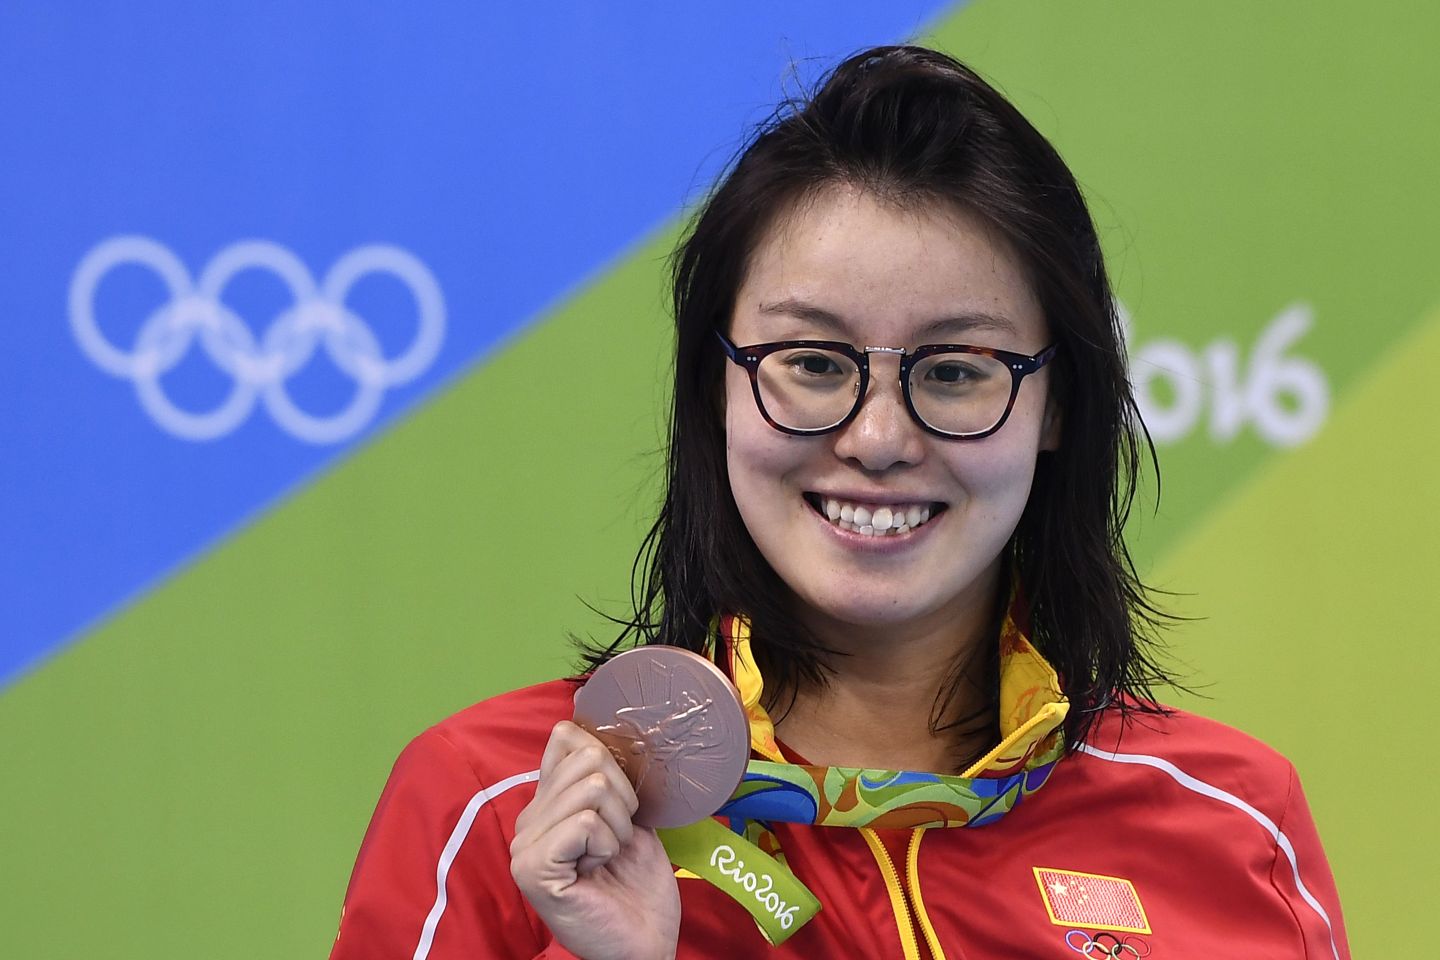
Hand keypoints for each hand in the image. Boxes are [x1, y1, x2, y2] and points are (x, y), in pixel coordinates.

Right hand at [510, 721, 679, 959]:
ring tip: (607, 858)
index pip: (566, 738)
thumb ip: (609, 781)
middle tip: (617, 839)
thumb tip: (601, 733)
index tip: (619, 804)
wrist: (645, 944)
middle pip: (587, 757)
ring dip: (618, 826)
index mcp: (547, 805)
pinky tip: (597, 870)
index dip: (608, 761)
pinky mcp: (534, 869)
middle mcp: (528, 821)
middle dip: (622, 798)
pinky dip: (607, 845)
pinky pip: (586, 823)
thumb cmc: (638, 888)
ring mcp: (526, 845)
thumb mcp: (628, 819)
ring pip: (592, 788)